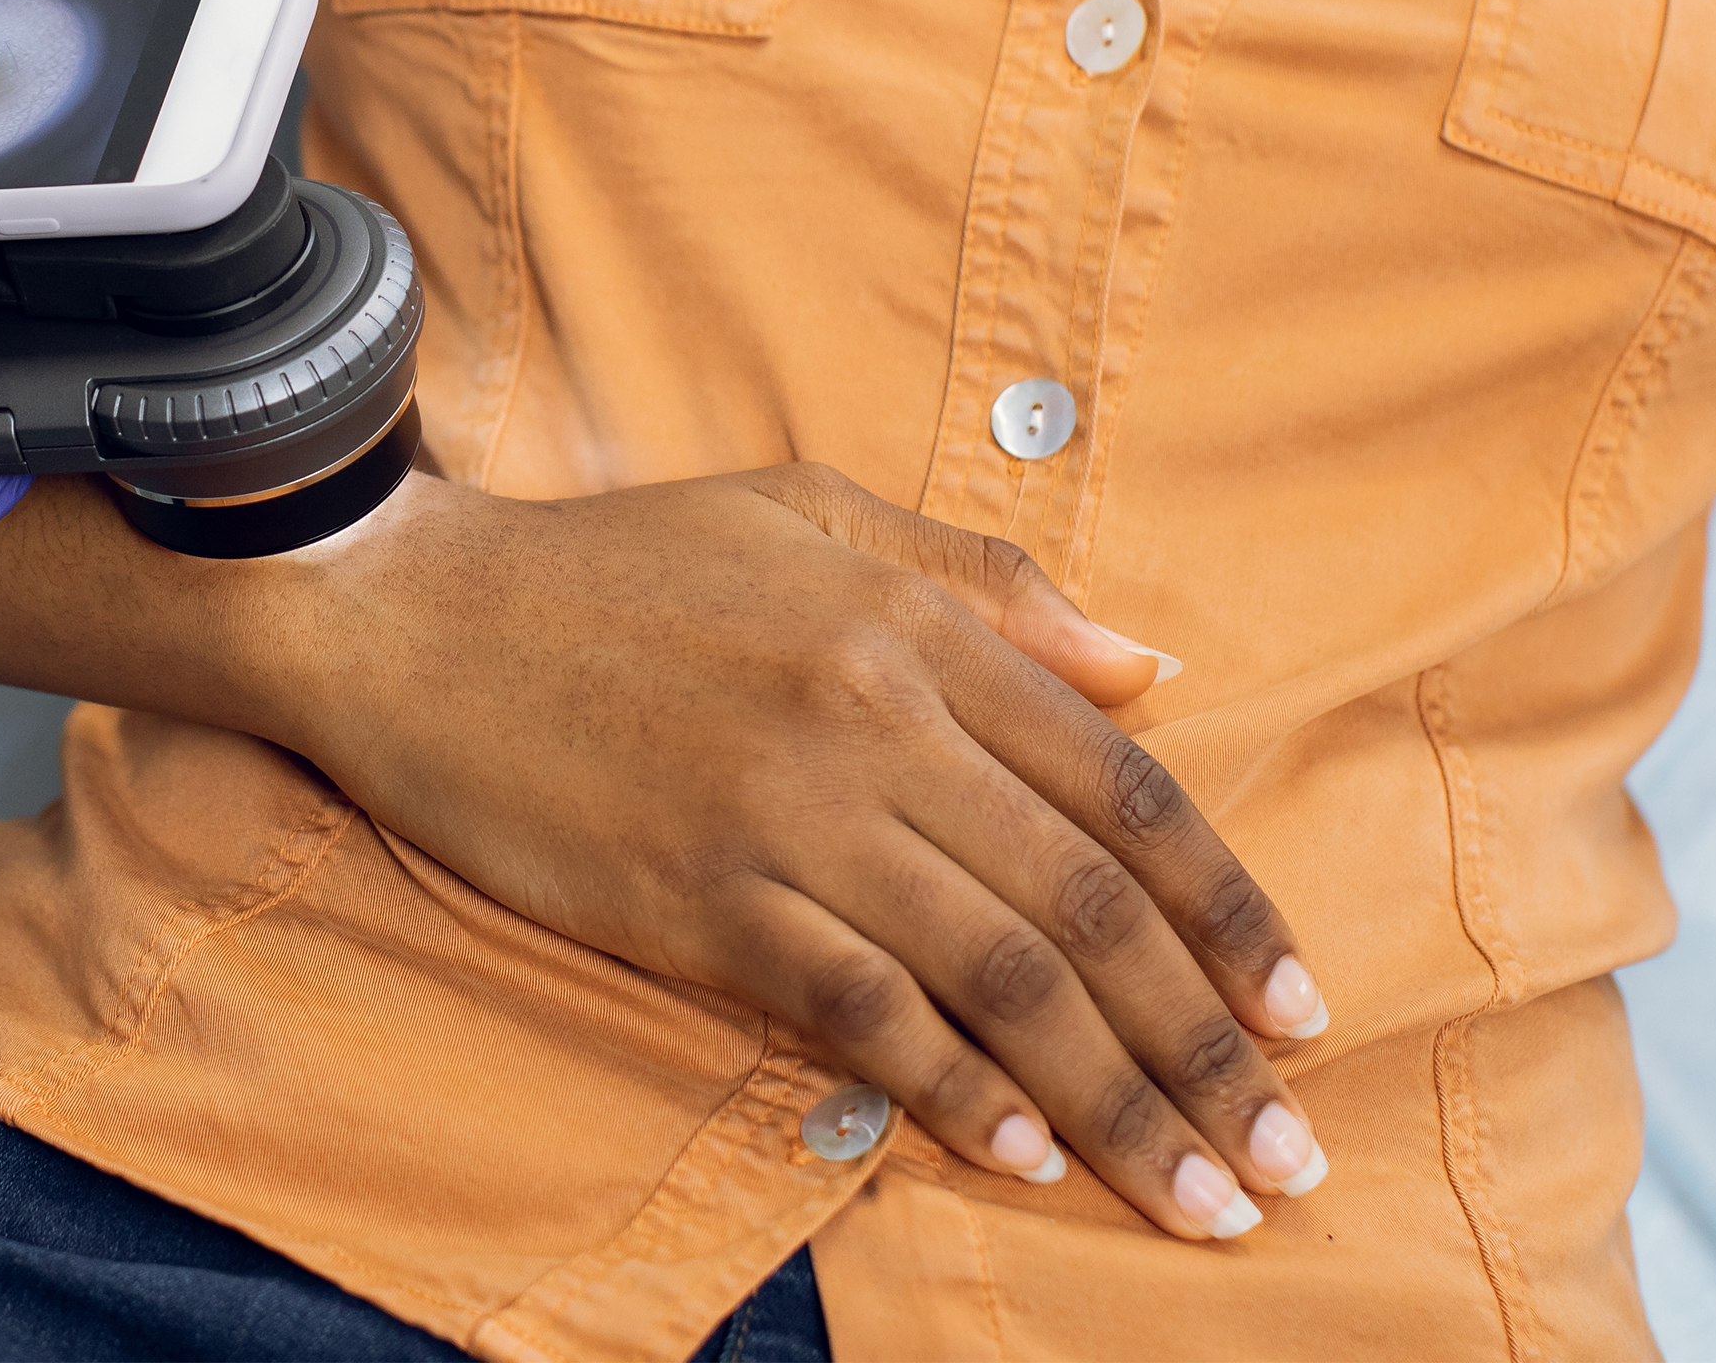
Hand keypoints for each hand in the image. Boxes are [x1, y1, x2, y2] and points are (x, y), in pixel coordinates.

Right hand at [256, 463, 1330, 1240]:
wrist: (410, 612)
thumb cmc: (614, 565)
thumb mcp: (810, 516)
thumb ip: (988, 583)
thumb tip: (1153, 668)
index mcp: (916, 628)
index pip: (1124, 793)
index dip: (1230, 913)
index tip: (1304, 1014)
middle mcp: (875, 722)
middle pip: (1087, 911)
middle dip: (1208, 1049)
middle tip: (1292, 1163)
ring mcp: (786, 816)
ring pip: (1000, 979)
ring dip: (1119, 1106)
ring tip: (1203, 1200)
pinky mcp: (695, 897)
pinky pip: (858, 1012)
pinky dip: (953, 1094)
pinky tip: (1025, 1161)